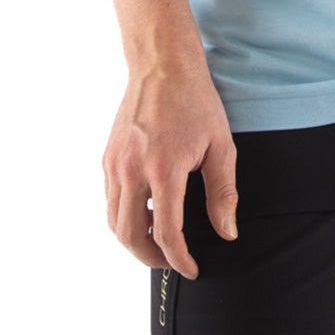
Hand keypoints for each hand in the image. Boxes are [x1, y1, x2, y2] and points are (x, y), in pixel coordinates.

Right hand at [103, 58, 239, 277]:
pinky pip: (110, 201)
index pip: (166, 233)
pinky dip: (124, 217)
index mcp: (165, 168)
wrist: (162, 64)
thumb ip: (223, 192)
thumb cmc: (196, 101)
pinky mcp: (107, 157)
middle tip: (171, 261)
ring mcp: (116, 164)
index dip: (179, 260)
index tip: (191, 269)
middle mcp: (133, 169)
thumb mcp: (221, 145)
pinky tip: (146, 211)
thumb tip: (226, 233)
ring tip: (158, 240)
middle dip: (151, 259)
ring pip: (114, 222)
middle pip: (130, 236)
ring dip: (134, 241)